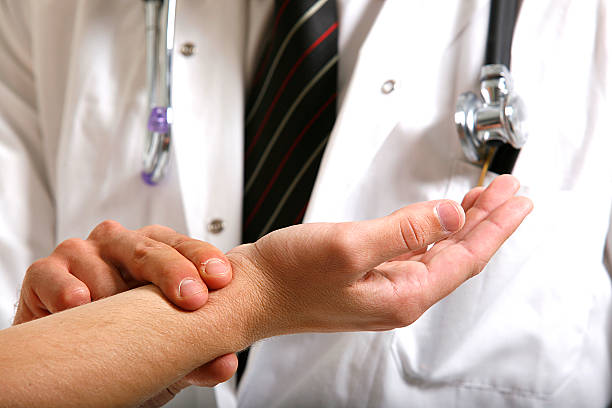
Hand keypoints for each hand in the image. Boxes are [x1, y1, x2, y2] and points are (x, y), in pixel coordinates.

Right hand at [13, 222, 236, 404]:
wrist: (73, 356)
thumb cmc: (124, 342)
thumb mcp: (164, 352)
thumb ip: (196, 355)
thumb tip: (226, 364)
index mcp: (155, 252)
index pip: (184, 247)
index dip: (203, 259)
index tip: (221, 278)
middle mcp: (120, 246)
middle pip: (149, 248)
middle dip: (174, 271)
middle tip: (193, 298)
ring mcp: (82, 254)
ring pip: (100, 261)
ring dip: (115, 290)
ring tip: (124, 317)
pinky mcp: (44, 272)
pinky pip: (54, 274)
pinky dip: (68, 289)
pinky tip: (81, 303)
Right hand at [227, 175, 531, 338]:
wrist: (250, 294)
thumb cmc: (286, 278)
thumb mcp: (348, 246)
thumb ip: (405, 230)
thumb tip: (449, 215)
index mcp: (402, 295)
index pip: (466, 258)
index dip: (496, 226)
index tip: (518, 200)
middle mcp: (398, 297)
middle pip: (458, 255)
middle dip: (487, 220)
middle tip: (508, 190)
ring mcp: (382, 288)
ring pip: (438, 252)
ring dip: (462, 223)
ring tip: (484, 199)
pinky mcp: (367, 277)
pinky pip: (414, 251)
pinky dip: (432, 230)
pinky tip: (438, 219)